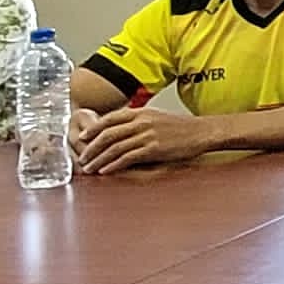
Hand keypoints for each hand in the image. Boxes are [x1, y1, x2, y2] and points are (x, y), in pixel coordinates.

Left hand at [80, 105, 219, 174]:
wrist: (201, 132)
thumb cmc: (181, 127)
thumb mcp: (156, 117)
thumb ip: (138, 120)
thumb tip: (120, 129)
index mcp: (140, 112)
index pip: (109, 119)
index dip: (93, 129)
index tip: (82, 138)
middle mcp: (141, 122)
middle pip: (108, 134)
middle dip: (91, 147)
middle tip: (82, 158)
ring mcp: (147, 135)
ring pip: (114, 147)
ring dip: (99, 159)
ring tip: (90, 168)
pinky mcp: (154, 149)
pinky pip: (128, 157)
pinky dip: (114, 165)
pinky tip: (106, 171)